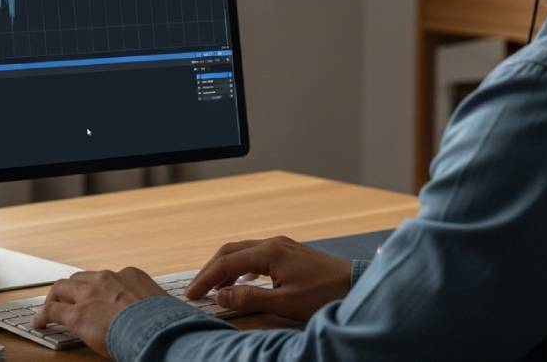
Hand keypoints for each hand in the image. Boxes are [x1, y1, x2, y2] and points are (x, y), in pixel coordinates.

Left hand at [32, 267, 167, 357]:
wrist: (158, 330)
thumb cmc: (165, 322)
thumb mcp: (161, 305)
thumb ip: (150, 305)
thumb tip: (155, 315)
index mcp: (131, 275)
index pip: (107, 278)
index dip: (97, 289)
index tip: (95, 297)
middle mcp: (108, 278)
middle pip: (81, 278)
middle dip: (72, 289)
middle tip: (66, 299)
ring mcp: (90, 294)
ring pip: (62, 288)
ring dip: (55, 298)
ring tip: (49, 309)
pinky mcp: (77, 314)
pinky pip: (52, 310)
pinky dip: (43, 315)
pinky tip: (40, 323)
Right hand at [185, 235, 351, 321]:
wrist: (355, 284)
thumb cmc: (323, 294)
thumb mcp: (284, 302)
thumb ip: (249, 298)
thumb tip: (220, 296)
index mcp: (268, 252)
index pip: (226, 264)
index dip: (206, 279)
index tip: (191, 295)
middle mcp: (272, 243)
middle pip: (230, 251)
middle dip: (210, 270)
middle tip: (196, 290)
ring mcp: (281, 245)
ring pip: (242, 251)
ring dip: (224, 268)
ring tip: (214, 289)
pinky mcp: (288, 251)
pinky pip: (254, 255)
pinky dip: (240, 267)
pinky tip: (240, 283)